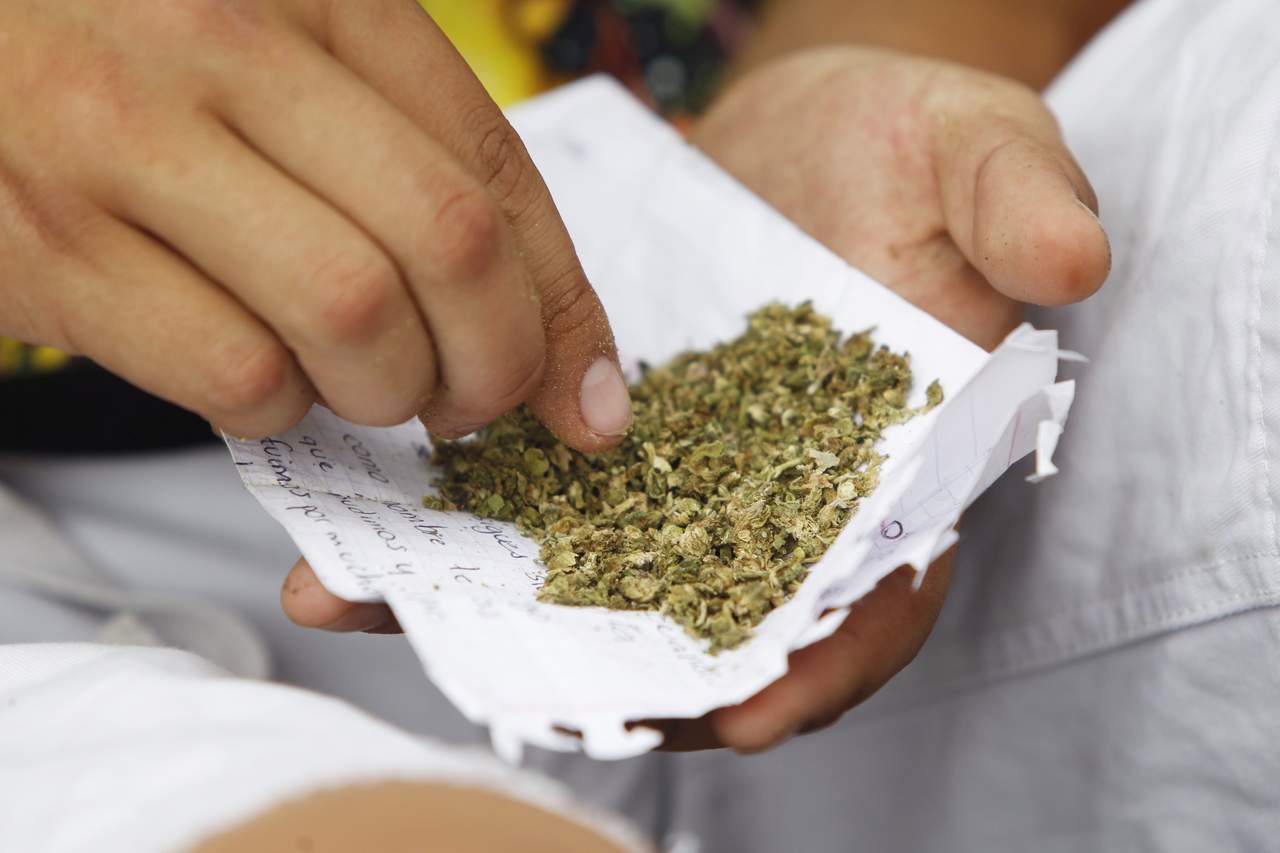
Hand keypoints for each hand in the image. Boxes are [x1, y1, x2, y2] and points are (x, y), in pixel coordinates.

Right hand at [0, 0, 630, 447]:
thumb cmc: (146, 54)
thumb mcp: (298, 61)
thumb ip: (423, 171)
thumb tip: (567, 367)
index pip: (493, 169)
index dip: (563, 305)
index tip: (587, 396)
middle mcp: (227, 48)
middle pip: (447, 244)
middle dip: (494, 364)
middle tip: (472, 400)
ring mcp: (127, 144)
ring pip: (352, 315)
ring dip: (385, 388)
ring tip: (364, 380)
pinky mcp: (53, 249)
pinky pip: (232, 372)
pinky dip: (277, 408)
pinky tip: (263, 374)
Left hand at [279, 46, 1108, 720]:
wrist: (805, 126)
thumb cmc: (912, 145)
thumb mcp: (978, 152)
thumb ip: (1017, 205)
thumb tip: (1069, 261)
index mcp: (894, 466)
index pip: (876, 590)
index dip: (825, 660)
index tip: (745, 713)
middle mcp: (784, 496)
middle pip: (718, 617)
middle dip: (632, 671)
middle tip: (535, 698)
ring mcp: (690, 473)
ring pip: (607, 573)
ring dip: (508, 612)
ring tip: (387, 609)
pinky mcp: (608, 435)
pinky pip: (539, 499)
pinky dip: (466, 527)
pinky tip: (369, 539)